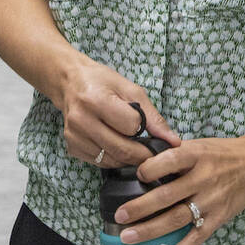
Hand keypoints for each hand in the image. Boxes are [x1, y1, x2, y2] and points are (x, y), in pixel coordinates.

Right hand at [56, 57, 180, 168]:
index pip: (131, 126)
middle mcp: (82, 120)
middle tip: (153, 152)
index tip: (150, 130)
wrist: (71, 82)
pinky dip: (114, 159)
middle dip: (143, 154)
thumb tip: (173, 141)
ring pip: (111, 160)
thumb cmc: (102, 82)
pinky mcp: (72, 147)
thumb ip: (153, 117)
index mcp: (96, 100)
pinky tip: (117, 147)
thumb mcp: (131, 90)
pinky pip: (99, 162)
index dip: (144, 129)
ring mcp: (74, 136)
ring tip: (136, 148)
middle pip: (122, 149)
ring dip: (129, 159)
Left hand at [113, 125, 244, 244]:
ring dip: (150, 230)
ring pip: (176, 219)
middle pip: (167, 195)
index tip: (136, 173)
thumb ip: (173, 153)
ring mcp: (211, 201)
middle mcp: (204, 179)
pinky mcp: (218, 219)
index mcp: (197, 155)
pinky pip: (195, 238)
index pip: (170, 161)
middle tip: (119, 215)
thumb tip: (139, 161)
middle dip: (140, 207)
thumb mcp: (199, 144)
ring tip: (127, 236)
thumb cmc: (222, 153)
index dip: (150, 168)